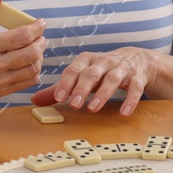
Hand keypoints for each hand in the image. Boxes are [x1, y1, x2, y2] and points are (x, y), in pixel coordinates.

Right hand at [0, 0, 45, 111]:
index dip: (36, 28)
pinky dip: (35, 71)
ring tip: (36, 49)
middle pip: (31, 53)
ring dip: (40, 57)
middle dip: (41, 42)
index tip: (40, 23)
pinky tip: (30, 63)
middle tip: (41, 36)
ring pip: (32, 69)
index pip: (21, 36)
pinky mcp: (1, 92)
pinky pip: (28, 82)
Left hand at [33, 47, 159, 115]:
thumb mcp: (83, 75)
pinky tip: (124, 113)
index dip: (66, 83)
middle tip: (73, 105)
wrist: (138, 59)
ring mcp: (122, 68)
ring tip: (93, 108)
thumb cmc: (103, 70)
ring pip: (112, 79)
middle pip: (91, 74)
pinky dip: (130, 100)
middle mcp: (104, 62)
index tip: (59, 97)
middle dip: (82, 89)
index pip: (74, 69)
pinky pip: (134, 88)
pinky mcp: (137, 77)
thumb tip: (34, 100)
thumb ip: (62, 88)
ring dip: (102, 94)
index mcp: (87, 60)